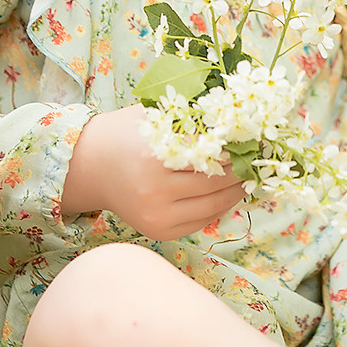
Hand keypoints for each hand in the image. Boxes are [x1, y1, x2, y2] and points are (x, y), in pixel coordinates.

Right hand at [61, 104, 246, 241]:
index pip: (210, 153)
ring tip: (247, 175)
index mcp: (153, 156)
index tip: (253, 137)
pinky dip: (218, 207)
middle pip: (216, 180)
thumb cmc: (125, 134)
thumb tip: (235, 115)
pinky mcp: (158, 231)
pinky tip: (227, 192)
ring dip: (235, 190)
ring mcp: (156, 215)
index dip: (235, 145)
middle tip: (257, 156)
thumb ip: (189, 115)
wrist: (89, 167)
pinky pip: (201, 222)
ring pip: (214, 205)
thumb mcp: (153, 115)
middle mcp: (154, 190)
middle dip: (240, 168)